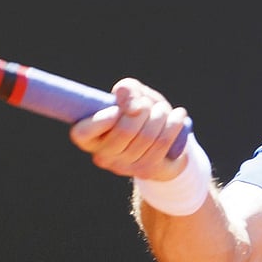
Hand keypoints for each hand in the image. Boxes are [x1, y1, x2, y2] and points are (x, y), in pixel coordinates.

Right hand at [70, 78, 189, 180]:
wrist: (160, 137)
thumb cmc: (138, 111)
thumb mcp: (130, 94)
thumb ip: (127, 91)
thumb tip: (133, 107)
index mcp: (88, 137)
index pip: (82, 133)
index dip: (100, 120)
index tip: (116, 109)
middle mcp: (102, 156)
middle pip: (125, 130)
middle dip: (143, 110)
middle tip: (148, 104)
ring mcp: (124, 167)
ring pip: (147, 136)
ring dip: (160, 115)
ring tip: (162, 109)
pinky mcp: (146, 171)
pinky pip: (162, 144)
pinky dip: (173, 124)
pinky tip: (178, 114)